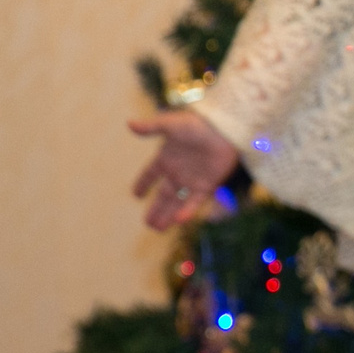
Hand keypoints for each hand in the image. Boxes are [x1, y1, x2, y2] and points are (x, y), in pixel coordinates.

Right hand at [128, 109, 240, 229]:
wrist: (224, 130)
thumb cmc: (197, 124)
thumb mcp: (171, 125)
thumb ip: (151, 128)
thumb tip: (129, 124)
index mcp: (166, 158)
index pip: (150, 174)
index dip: (143, 183)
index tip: (135, 194)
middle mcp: (178, 172)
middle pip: (164, 195)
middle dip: (155, 209)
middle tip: (147, 223)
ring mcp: (192, 180)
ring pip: (177, 202)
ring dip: (168, 215)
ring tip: (157, 228)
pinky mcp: (207, 185)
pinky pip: (195, 202)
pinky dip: (187, 211)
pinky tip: (178, 221)